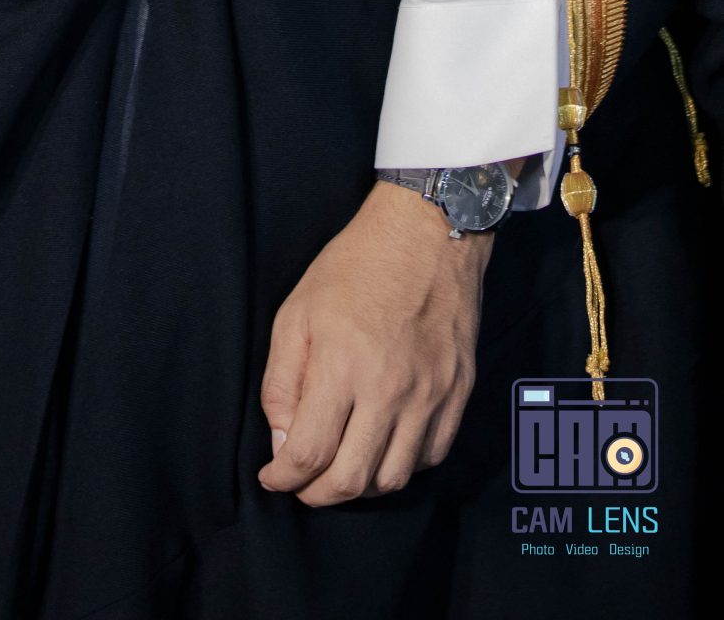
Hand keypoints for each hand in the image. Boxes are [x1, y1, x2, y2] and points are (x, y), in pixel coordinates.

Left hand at [258, 183, 487, 504]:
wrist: (426, 235)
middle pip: (351, 481)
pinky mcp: (458, 396)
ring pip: (392, 480)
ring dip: (359, 487)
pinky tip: (380, 447)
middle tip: (301, 483)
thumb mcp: (297, 312)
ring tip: (339, 467)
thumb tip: (282, 441)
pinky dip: (399, 466)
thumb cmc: (353, 268)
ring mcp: (430, 397)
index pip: (309, 454)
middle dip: (316, 495)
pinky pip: (428, 458)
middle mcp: (390, 391)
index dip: (283, 478)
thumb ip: (282, 381)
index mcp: (342, 366)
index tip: (271, 477)